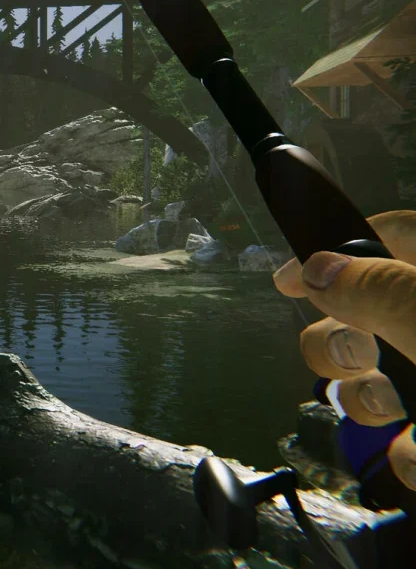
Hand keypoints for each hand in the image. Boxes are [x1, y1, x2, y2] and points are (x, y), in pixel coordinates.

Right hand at [273, 210, 415, 490]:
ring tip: (391, 413)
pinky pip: (407, 443)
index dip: (333, 246)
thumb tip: (316, 269)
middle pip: (366, 312)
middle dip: (341, 341)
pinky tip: (414, 455)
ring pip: (378, 379)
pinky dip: (405, 455)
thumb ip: (371, 287)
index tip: (286, 278)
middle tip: (355, 358)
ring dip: (366, 400)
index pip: (387, 233)